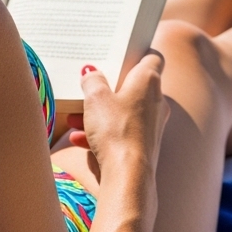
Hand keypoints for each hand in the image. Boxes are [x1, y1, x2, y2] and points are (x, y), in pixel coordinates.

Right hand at [67, 51, 169, 176]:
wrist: (128, 177)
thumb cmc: (116, 131)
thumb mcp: (96, 98)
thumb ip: (92, 81)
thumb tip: (92, 73)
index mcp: (149, 81)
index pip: (152, 57)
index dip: (137, 53)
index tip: (121, 54)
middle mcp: (156, 101)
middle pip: (133, 86)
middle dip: (108, 88)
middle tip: (90, 88)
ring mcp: (152, 125)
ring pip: (124, 111)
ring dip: (101, 113)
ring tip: (76, 118)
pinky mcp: (145, 145)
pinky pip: (122, 132)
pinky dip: (103, 133)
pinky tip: (80, 139)